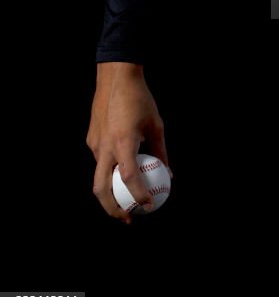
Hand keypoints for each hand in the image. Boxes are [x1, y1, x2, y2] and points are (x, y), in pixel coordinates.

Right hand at [86, 62, 168, 223]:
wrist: (116, 77)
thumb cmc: (141, 100)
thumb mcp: (157, 125)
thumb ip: (161, 152)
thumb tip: (169, 174)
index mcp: (123, 142)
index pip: (128, 177)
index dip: (138, 195)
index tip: (148, 206)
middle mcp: (105, 146)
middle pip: (101, 189)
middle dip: (113, 209)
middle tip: (128, 218)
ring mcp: (95, 143)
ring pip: (98, 176)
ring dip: (109, 193)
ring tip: (124, 203)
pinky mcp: (91, 139)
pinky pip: (99, 160)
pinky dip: (109, 171)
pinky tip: (120, 171)